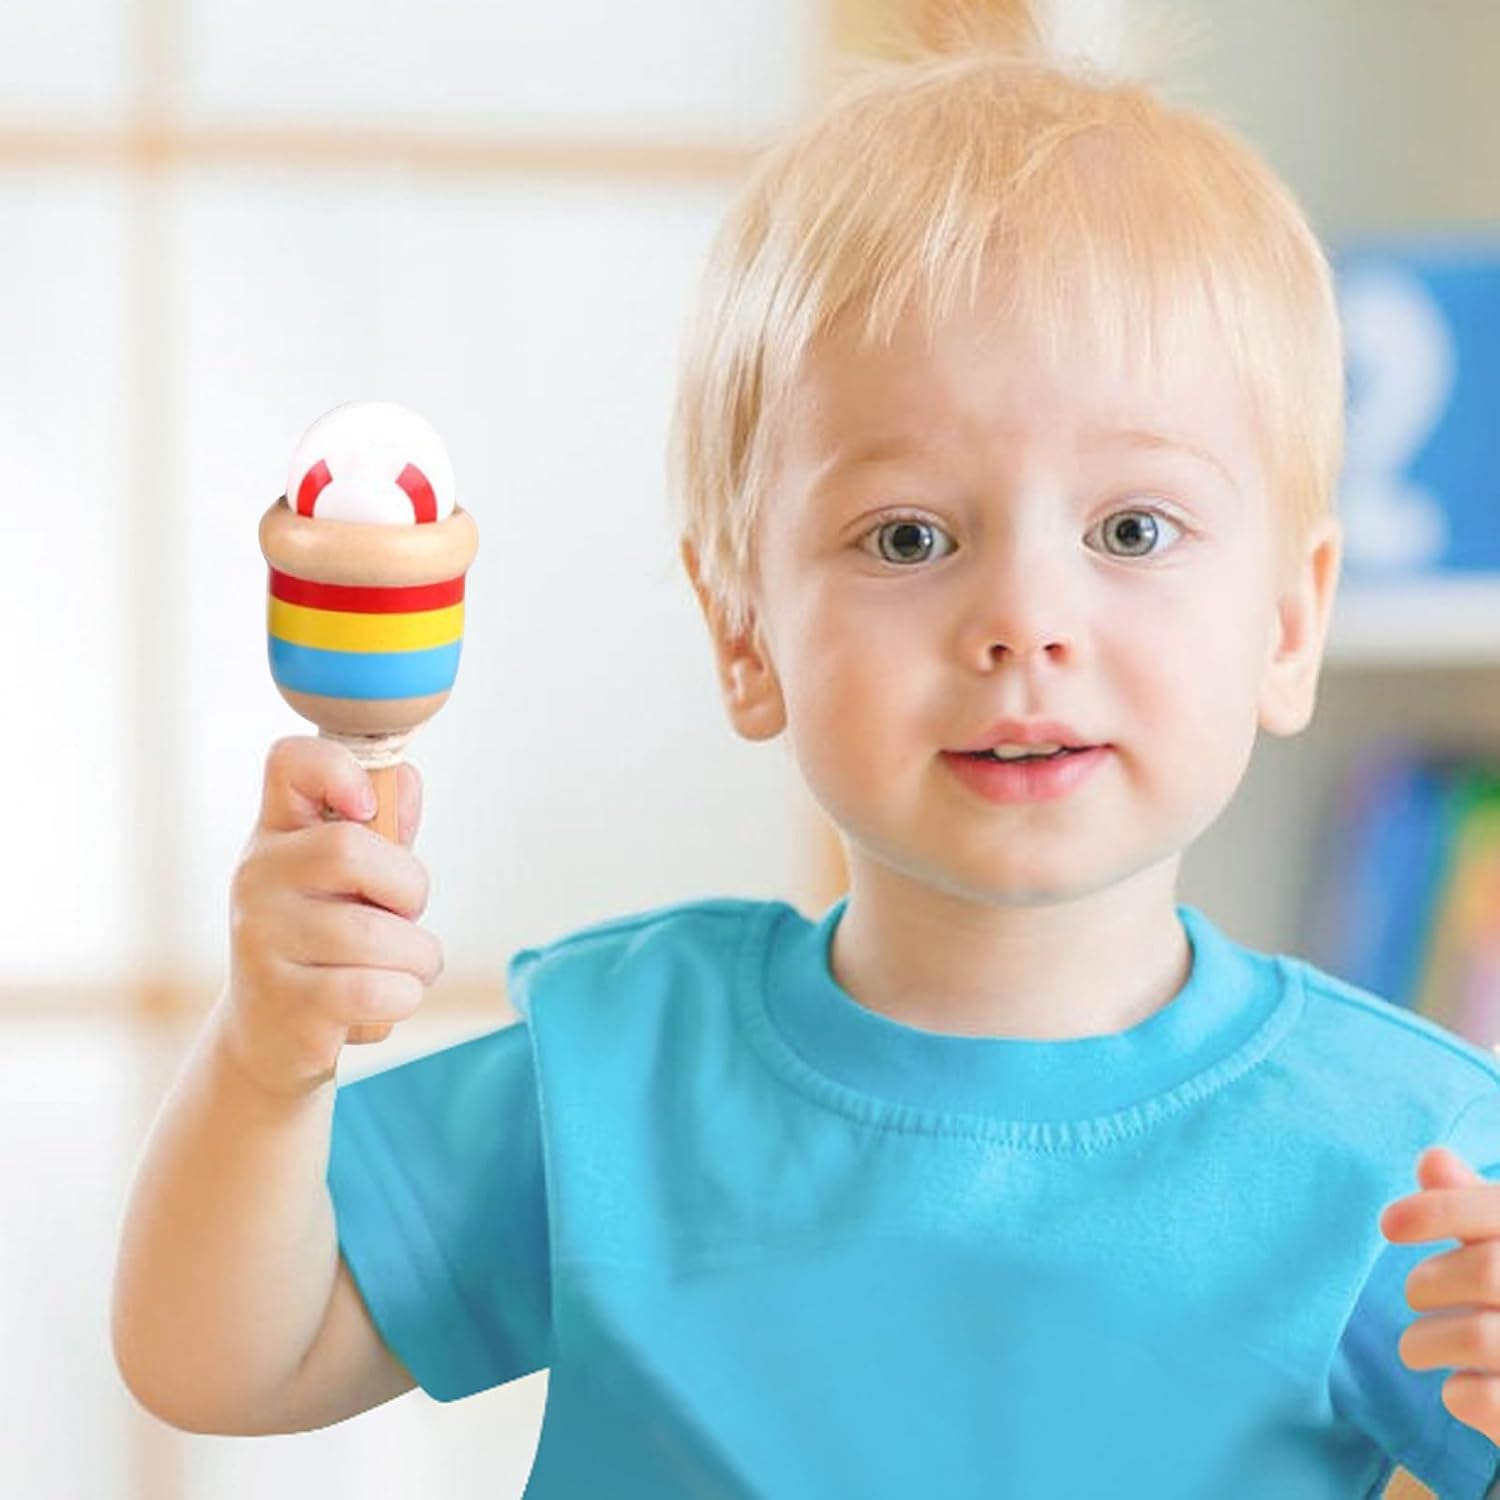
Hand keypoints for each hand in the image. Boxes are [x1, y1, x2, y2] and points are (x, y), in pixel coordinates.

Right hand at [224, 735, 443, 1097]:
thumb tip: (406, 778)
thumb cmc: (325, 943)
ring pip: (379, 934)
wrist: (270, 1039)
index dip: (337, 768)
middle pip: (350, 848)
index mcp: (277, 834)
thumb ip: (383, 830)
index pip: (289, 762)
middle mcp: (258, 878)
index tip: (368, 806)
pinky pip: (379, 990)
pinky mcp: (286, 1003)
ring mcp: (263, 941)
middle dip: (409, 887)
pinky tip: (382, 1001)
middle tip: (404, 914)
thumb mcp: (350, 880)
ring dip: (418, 957)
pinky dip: (404, 997)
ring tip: (401, 968)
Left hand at [1380, 1145, 1499, 1441]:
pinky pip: (1482, 1399)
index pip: (1498, 1212)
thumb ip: (1470, 1204)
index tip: (1388, 1223)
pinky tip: (1461, 1386)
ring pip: (1477, 1336)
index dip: (1440, 1211)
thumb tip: (1431, 1159)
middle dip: (1429, 1282)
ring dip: (1425, 1341)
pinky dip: (1457, 1393)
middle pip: (1488, 1272)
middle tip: (1416, 1295)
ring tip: (1418, 1346)